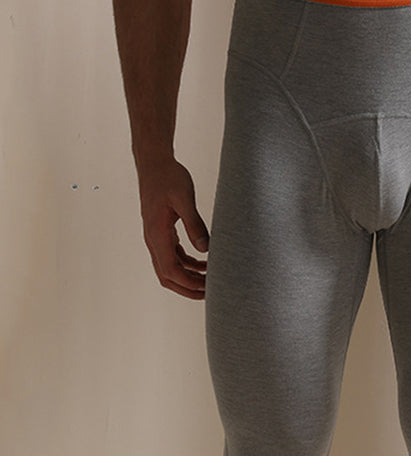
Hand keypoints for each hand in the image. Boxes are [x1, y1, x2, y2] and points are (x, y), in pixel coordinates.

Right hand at [137, 157, 209, 298]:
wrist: (154, 162)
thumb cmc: (168, 177)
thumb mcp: (185, 199)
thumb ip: (195, 224)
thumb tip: (205, 249)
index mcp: (157, 234)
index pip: (170, 270)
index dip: (189, 284)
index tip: (208, 287)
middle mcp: (153, 240)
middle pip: (167, 276)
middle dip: (188, 288)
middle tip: (210, 292)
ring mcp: (156, 237)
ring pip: (169, 268)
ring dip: (188, 277)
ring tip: (210, 280)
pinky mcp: (162, 232)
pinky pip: (173, 256)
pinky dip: (187, 264)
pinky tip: (203, 263)